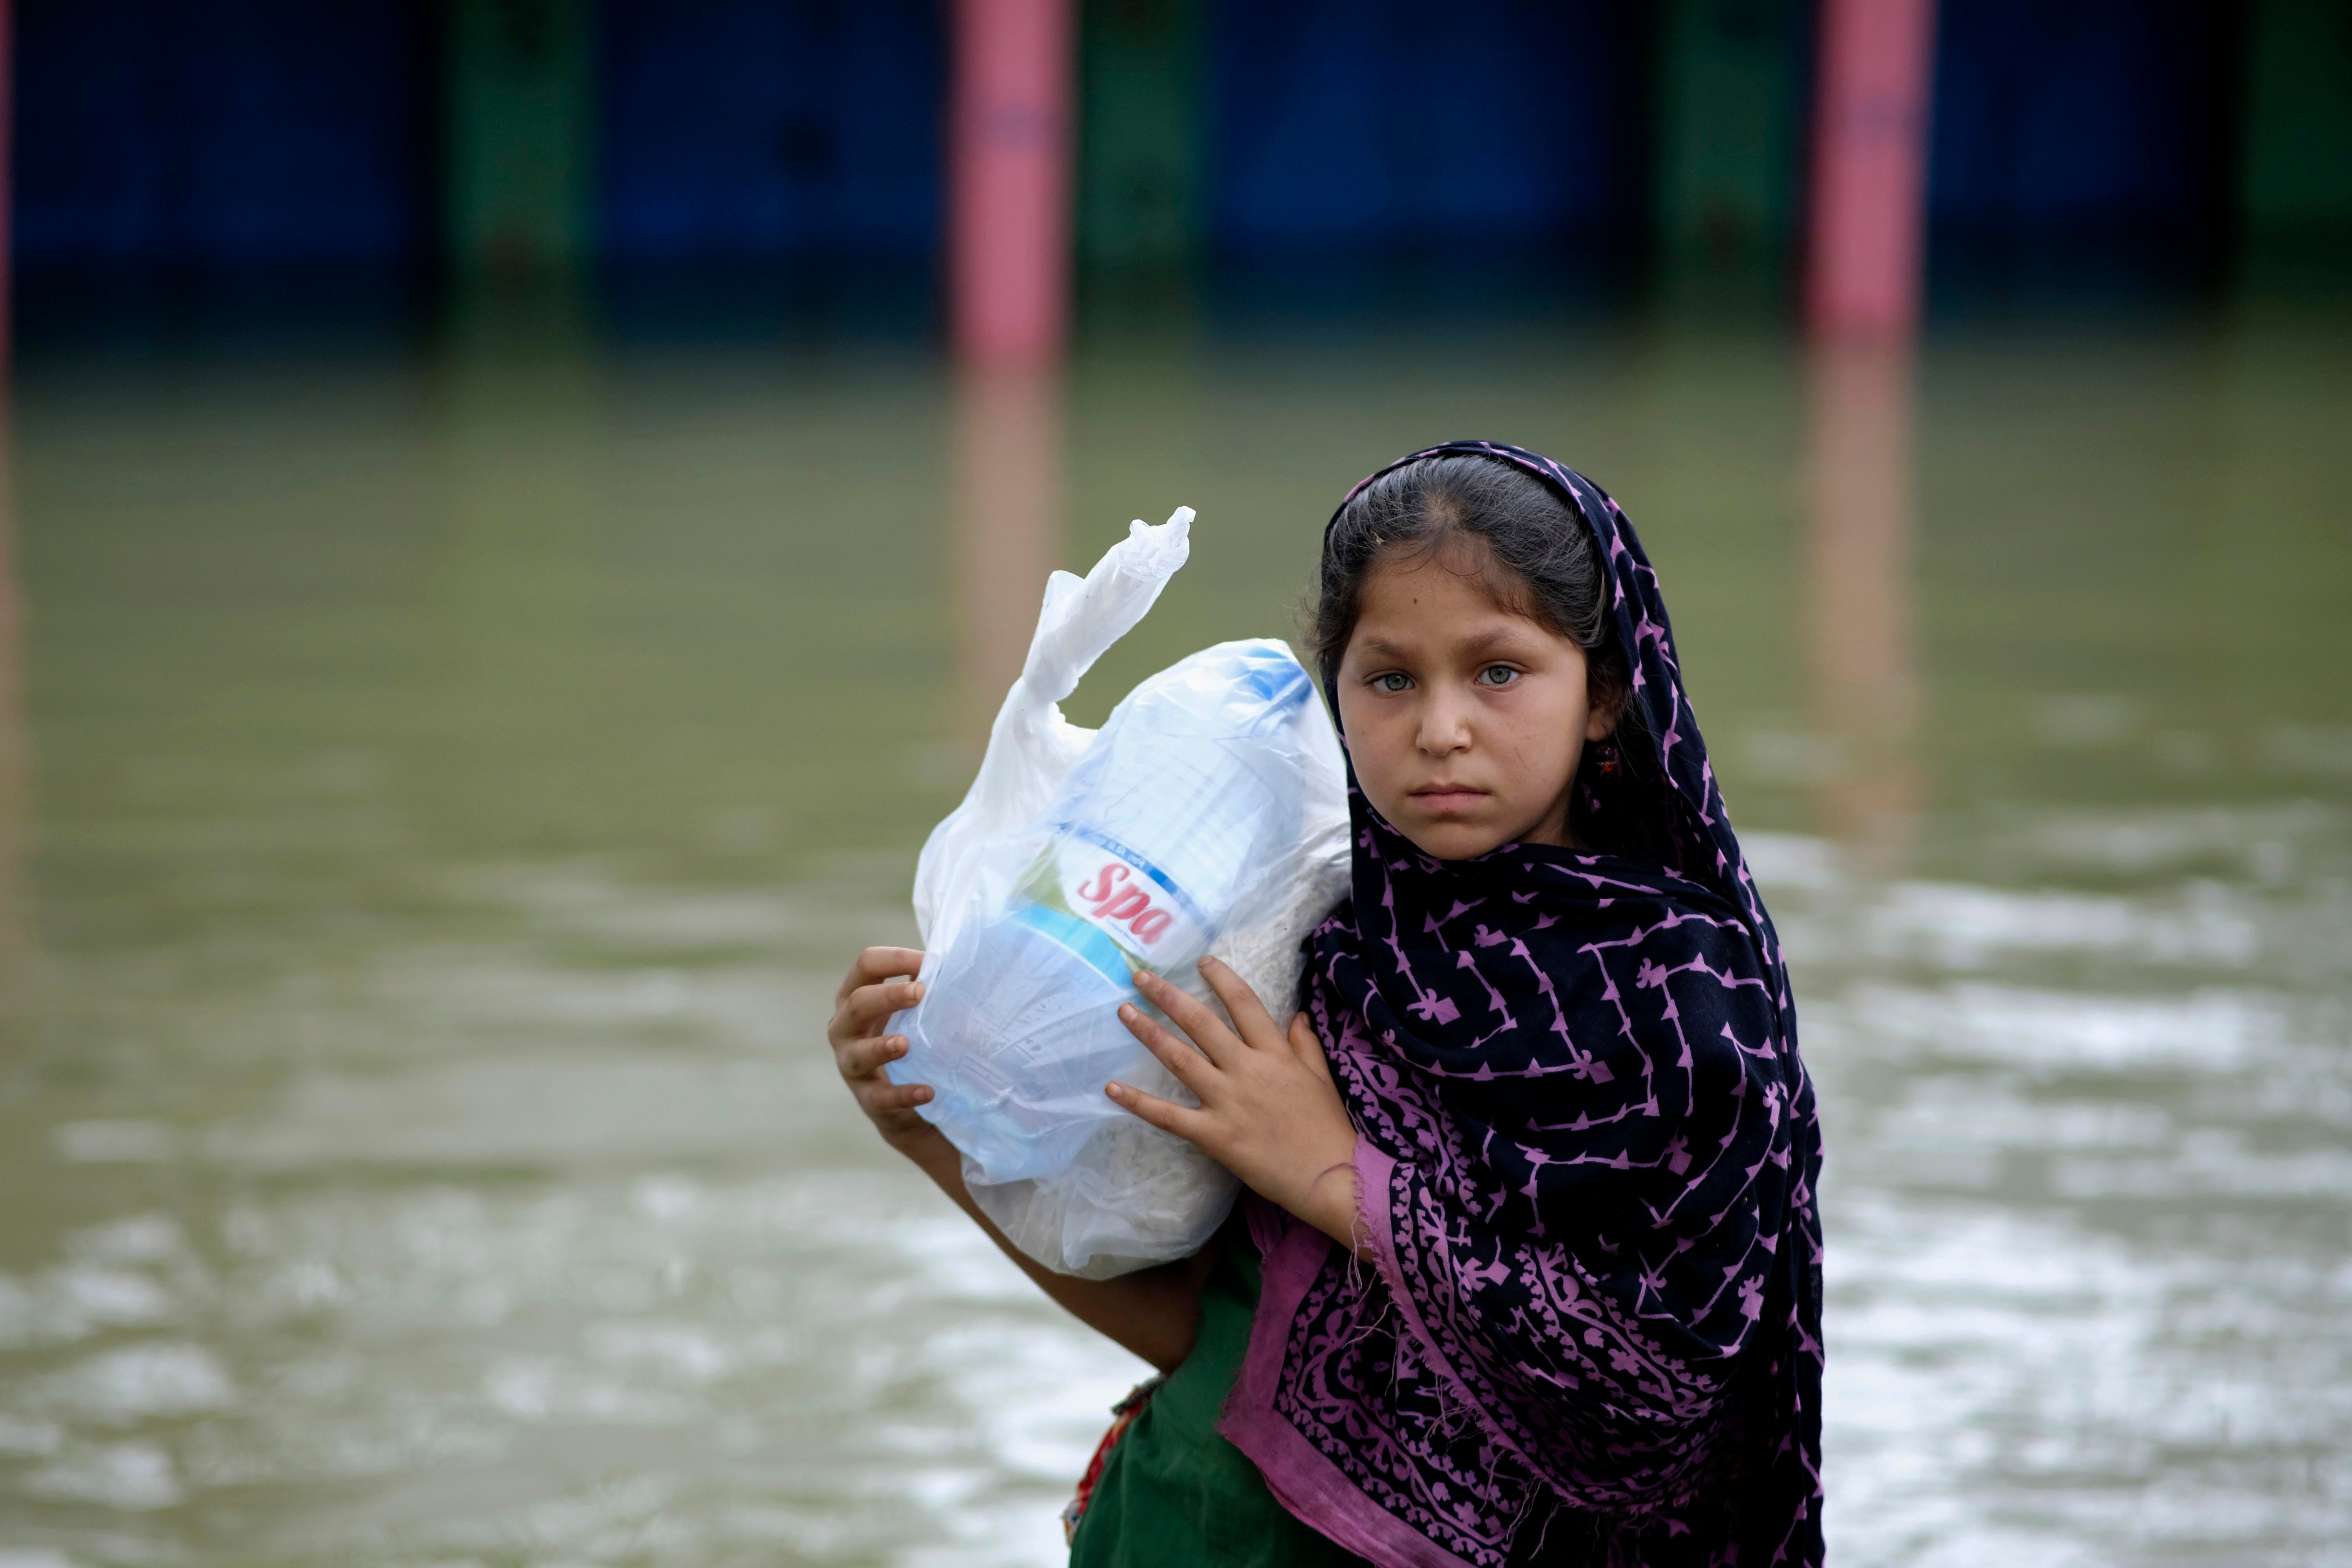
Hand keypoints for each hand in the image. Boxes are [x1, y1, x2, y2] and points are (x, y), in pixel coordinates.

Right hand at [828, 946, 943, 1156]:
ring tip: (905, 1044)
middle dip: (888, 996)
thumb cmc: (908, 1039)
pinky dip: (904, 1094)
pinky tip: (927, 1091)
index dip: (896, 959)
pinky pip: (881, 1097)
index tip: (929, 961)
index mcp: (856, 996)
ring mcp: (851, 1064)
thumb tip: (957, 962)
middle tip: (920, 992)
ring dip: (881, 1047)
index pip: (867, 965)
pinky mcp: (867, 1099)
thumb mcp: (910, 1011)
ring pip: (858, 1053)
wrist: (903, 1101)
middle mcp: (845, 1027)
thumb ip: (923, 987)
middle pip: (856, 1003)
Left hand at [1107, 958, 1364, 1251]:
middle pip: (1201, 1022)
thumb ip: (1305, 1043)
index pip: (1243, 1003)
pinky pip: (1168, 1115)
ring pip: (1180, 1058)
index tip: (1200, 961)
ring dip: (1149, 1032)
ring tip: (1124, 1012)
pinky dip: (1138, 1102)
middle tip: (1140, 977)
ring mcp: (1226, 1101)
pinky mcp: (1213, 1134)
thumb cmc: (1326, 1127)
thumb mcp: (1320, 1077)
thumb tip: (1296, 1013)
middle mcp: (1246, 1069)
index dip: (1221, 978)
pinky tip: (1112, 1088)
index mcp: (1274, 1053)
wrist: (1329, 1177)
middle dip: (1167, 996)